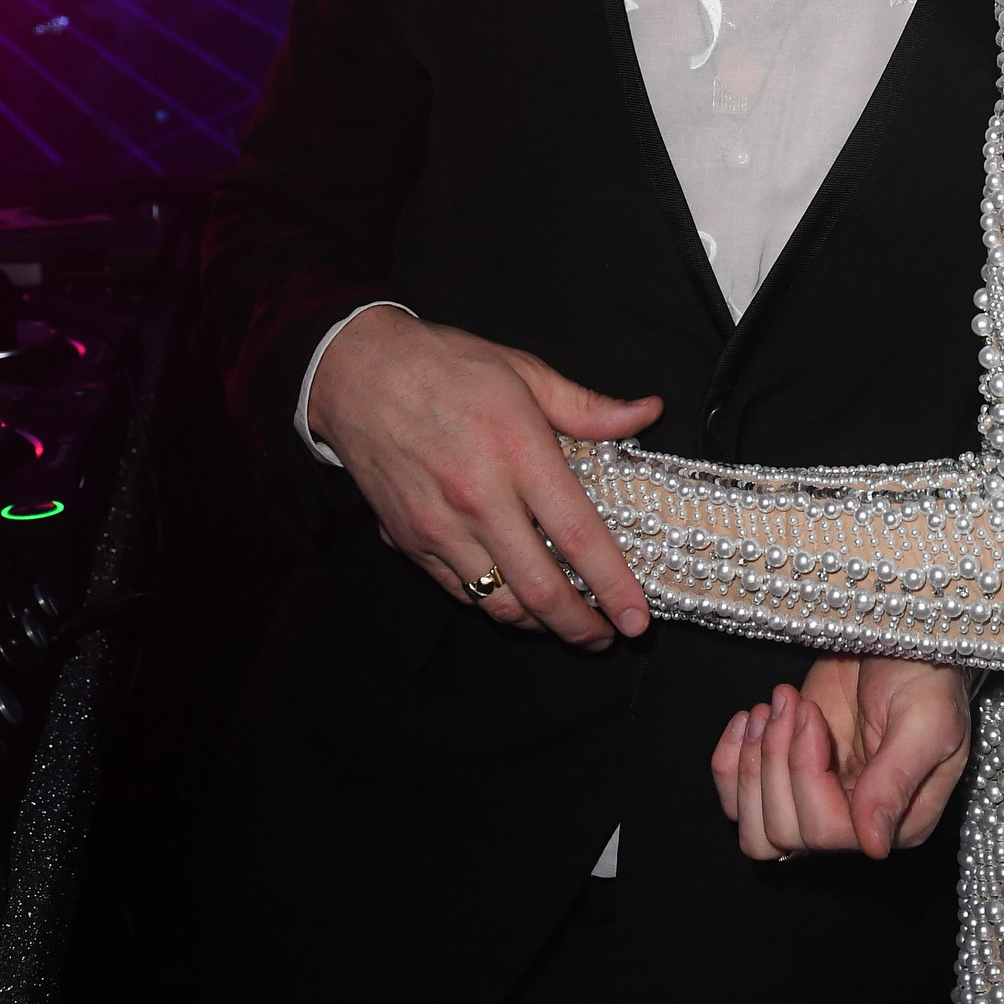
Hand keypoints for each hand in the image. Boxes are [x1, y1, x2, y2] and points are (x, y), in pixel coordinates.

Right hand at [306, 306, 661, 645]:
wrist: (357, 372)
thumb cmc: (444, 366)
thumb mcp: (524, 372)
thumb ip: (588, 406)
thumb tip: (646, 413)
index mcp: (519, 453)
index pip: (580, 537)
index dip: (615, 587)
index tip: (637, 619)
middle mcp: (480, 499)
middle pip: (541, 591)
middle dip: (581, 628)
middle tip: (606, 637)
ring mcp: (440, 527)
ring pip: (499, 604)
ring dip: (539, 624)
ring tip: (565, 622)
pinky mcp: (410, 541)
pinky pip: (460, 592)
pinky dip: (493, 603)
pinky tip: (514, 596)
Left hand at [711, 657, 970, 861]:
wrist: (898, 636)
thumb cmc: (925, 677)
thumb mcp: (923, 723)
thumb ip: (895, 782)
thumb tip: (874, 846)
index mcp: (896, 825)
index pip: (826, 831)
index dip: (806, 772)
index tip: (811, 713)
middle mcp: (853, 825)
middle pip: (783, 833)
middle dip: (776, 761)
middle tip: (791, 703)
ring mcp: (815, 803)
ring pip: (755, 830)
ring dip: (750, 766)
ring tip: (768, 710)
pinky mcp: (785, 779)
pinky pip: (737, 802)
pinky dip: (729, 763)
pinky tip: (749, 718)